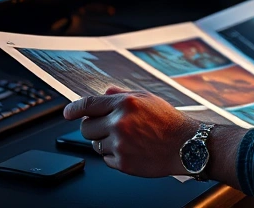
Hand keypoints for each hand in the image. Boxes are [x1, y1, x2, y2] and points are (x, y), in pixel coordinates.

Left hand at [63, 86, 197, 177]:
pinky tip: (131, 149)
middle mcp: (120, 123)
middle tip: (106, 127)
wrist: (186, 145)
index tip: (67, 113)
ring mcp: (120, 144)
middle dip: (92, 127)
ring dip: (104, 142)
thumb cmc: (168, 121)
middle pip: (86, 128)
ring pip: (95, 144)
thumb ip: (122, 94)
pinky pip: (106, 159)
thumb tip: (105, 91)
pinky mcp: (123, 162)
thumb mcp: (147, 99)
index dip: (74, 109)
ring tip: (125, 139)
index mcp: (125, 104)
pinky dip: (114, 155)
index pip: (88, 105)